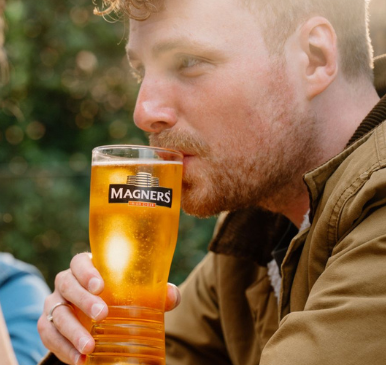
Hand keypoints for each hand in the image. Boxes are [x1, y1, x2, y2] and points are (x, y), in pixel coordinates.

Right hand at [38, 252, 180, 364]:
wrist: (97, 317)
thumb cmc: (119, 297)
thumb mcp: (136, 293)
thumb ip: (155, 293)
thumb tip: (172, 295)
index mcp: (86, 268)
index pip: (80, 262)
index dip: (86, 271)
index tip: (101, 285)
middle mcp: (67, 282)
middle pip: (67, 284)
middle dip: (83, 300)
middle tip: (102, 315)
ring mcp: (55, 303)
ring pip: (55, 312)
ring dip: (71, 331)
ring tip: (90, 347)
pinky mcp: (48, 324)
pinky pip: (47, 334)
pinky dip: (61, 348)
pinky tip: (78, 361)